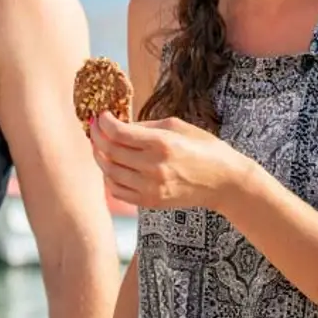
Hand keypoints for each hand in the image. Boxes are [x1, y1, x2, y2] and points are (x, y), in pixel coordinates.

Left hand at [89, 111, 253, 211]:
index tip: (100, 115)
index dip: (104, 123)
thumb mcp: (178, 126)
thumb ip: (146, 126)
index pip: (119, 133)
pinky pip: (118, 191)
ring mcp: (151, 187)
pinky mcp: (150, 202)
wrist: (223, 182)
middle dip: (97, 136)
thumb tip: (119, 125)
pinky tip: (112, 166)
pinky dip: (109, 178)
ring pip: (110, 172)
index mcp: (162, 143)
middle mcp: (154, 167)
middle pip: (110, 152)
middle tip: (94, 127)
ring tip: (100, 146)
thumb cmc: (204, 148)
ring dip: (100, 157)